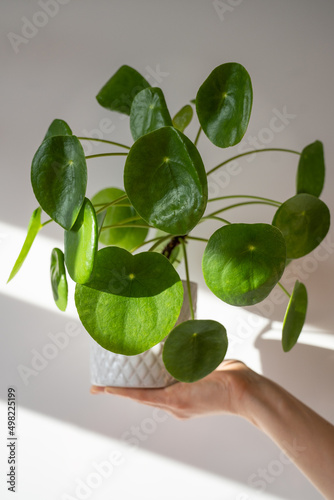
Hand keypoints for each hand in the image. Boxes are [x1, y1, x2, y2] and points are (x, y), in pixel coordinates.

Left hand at [90, 360, 258, 418]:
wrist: (246, 392)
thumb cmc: (226, 381)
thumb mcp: (200, 369)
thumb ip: (182, 362)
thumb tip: (167, 349)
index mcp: (175, 400)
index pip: (140, 395)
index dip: (120, 391)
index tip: (102, 387)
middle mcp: (175, 405)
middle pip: (143, 396)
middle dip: (123, 389)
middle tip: (101, 384)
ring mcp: (182, 405)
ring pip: (154, 394)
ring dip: (139, 387)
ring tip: (124, 376)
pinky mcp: (189, 400)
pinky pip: (167, 393)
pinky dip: (157, 385)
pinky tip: (153, 375)